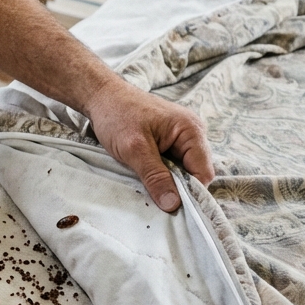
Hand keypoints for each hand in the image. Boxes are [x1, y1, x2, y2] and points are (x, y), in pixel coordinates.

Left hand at [85, 80, 214, 211]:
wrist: (101, 96)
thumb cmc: (117, 115)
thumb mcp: (134, 149)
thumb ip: (155, 177)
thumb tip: (174, 205)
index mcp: (191, 130)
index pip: (204, 172)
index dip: (191, 193)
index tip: (172, 208)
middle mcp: (192, 133)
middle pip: (195, 173)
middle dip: (178, 188)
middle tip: (155, 199)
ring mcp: (181, 137)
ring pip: (182, 171)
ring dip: (167, 181)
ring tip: (148, 186)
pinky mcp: (169, 141)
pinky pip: (172, 165)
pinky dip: (160, 174)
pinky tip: (146, 176)